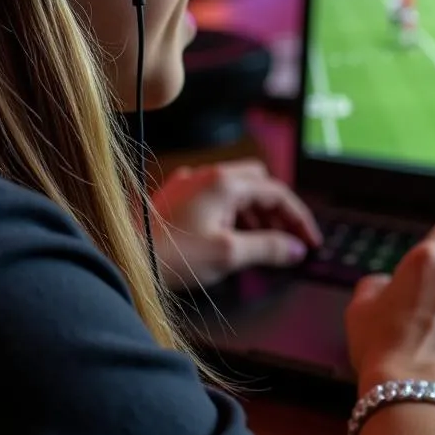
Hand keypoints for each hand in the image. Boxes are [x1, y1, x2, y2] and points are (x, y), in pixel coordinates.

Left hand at [151, 159, 321, 289]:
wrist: (125, 259)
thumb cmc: (170, 256)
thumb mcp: (228, 255)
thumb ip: (268, 248)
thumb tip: (295, 249)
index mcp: (224, 183)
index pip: (276, 191)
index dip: (298, 217)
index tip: (309, 240)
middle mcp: (208, 175)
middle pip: (259, 184)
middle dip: (277, 210)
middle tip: (288, 239)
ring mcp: (190, 184)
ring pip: (237, 190)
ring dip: (256, 213)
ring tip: (264, 244)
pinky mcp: (177, 197)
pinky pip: (217, 198)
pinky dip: (234, 214)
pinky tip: (233, 238)